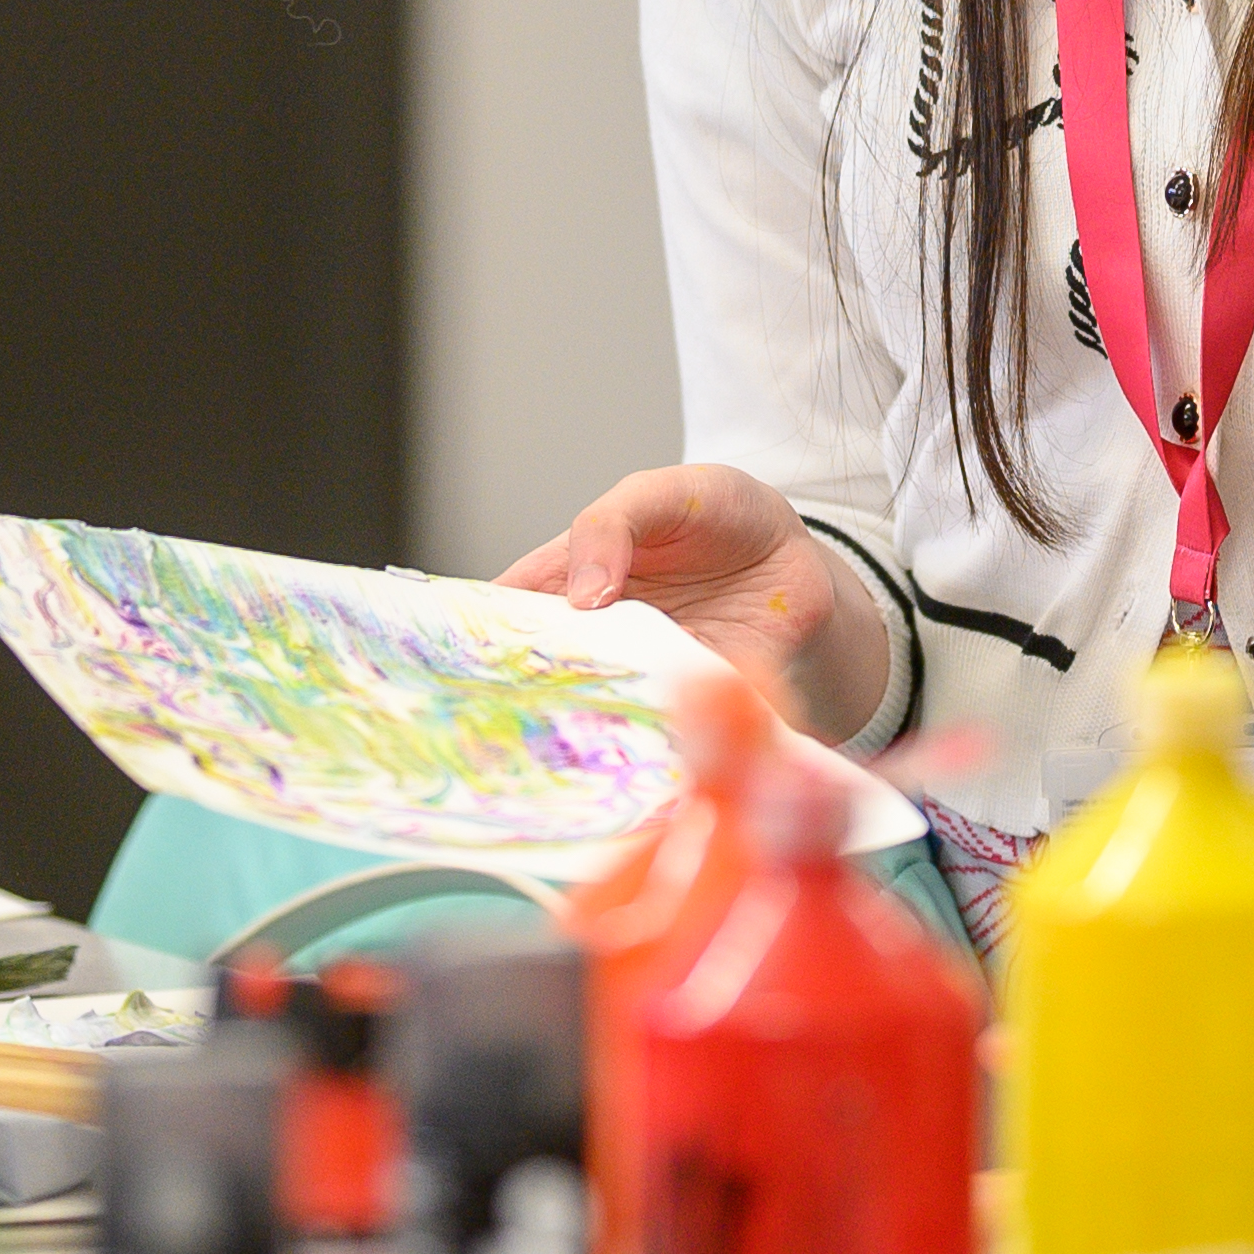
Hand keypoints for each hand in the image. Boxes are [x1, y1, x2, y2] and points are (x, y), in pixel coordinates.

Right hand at [493, 463, 876, 742]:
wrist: (802, 564)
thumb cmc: (723, 517)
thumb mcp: (663, 494)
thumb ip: (611, 525)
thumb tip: (581, 597)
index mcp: (565, 585)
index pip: (502, 619)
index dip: (474, 643)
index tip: (451, 670)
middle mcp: (590, 642)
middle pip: (535, 681)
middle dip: (514, 704)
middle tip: (494, 727)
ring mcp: (634, 683)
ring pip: (589, 719)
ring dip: (577, 733)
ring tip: (557, 750)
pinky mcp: (686, 716)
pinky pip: (655, 742)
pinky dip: (644, 751)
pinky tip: (634, 759)